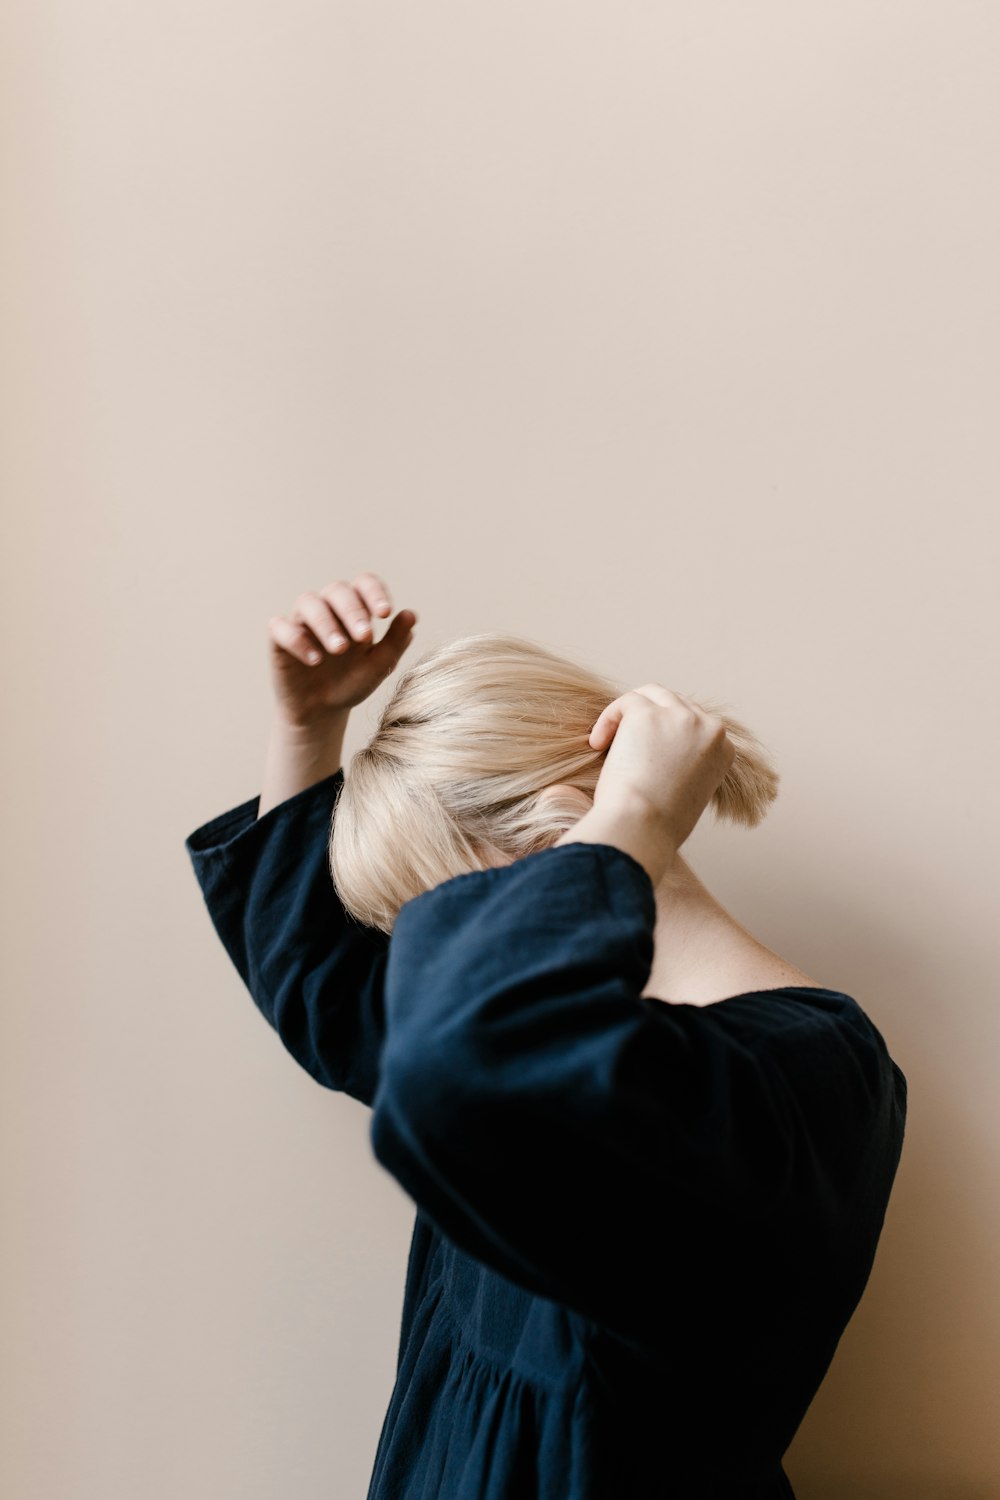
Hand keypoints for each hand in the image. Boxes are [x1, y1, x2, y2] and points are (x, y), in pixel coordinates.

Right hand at [267, 572, 416, 728]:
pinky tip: (315, 660)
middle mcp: (327, 608)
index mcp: (355, 608)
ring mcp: (301, 621)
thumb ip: (395, 641)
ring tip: (340, 649)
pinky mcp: (279, 639)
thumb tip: (411, 614)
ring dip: (326, 623)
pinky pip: (280, 627)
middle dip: (352, 610)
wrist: (321, 711)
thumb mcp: (378, 665)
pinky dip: (297, 640)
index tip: (385, 613)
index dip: (374, 592)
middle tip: (365, 636)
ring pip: (308, 602)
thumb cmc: (350, 682)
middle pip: (337, 590)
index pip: (364, 583)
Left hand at [587, 684, 736, 854]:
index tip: (648, 752)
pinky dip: (609, 719)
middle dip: (650, 721)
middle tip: (625, 746)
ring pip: (652, 695)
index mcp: (724, 749)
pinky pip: (626, 702)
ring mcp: (680, 717)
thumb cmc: (658, 824)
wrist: (642, 826)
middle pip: (676, 705)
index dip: (669, 735)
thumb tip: (662, 754)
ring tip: (609, 743)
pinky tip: (598, 744)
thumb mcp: (689, 795)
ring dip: (630, 715)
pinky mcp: (647, 713)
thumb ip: (687, 767)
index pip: (696, 725)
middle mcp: (709, 727)